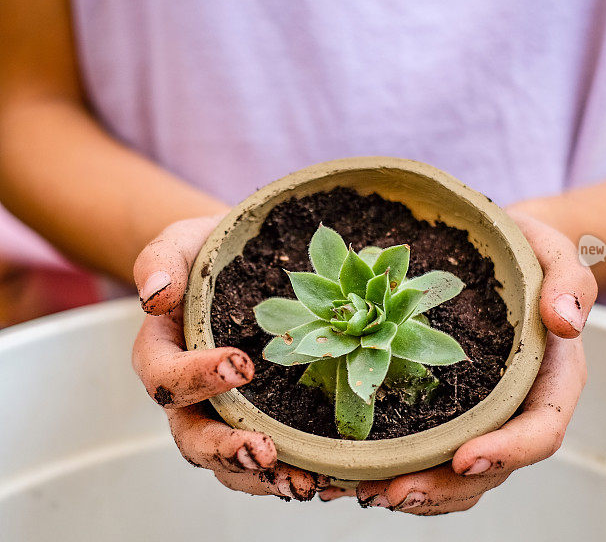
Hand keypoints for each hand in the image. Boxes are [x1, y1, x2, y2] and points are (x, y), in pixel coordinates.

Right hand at [132, 216, 327, 500]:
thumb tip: (155, 295)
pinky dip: (293, 472)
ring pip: (229, 464)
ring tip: (302, 482)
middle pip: (193, 437)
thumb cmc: (206, 254)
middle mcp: (188, 397)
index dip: (196, 378)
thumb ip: (161, 262)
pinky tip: (328, 479)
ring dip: (262, 478)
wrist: (238, 265)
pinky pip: (268, 460)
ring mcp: (224, 414)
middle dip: (226, 450)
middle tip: (264, 451)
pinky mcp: (262, 420)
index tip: (240, 366)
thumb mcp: (181, 244)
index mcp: (162, 355)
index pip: (164, 378)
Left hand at [321, 210, 595, 513]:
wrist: (504, 253)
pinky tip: (358, 472)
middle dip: (445, 486)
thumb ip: (571, 282)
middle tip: (394, 491)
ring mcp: (486, 414)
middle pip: (493, 467)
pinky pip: (433, 453)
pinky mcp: (453, 409)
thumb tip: (565, 321)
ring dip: (418, 491)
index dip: (508, 450)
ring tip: (365, 491)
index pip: (541, 430)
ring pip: (460, 474)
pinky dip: (401, 469)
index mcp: (552, 379)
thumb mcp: (557, 253)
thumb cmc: (532, 254)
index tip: (465, 456)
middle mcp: (520, 407)